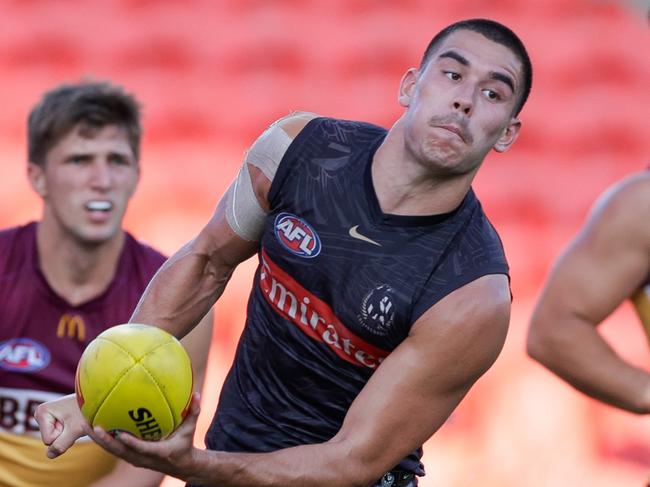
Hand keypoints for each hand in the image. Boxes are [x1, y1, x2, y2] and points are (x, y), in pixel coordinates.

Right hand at [34, 393, 88, 458]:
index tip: (72, 422)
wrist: (97, 401)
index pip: (48, 440)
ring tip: (76, 421)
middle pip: (50, 440)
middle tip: (76, 422)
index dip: (63, 435)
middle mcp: (40, 413)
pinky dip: (70, 431)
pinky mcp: (53, 419)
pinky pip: (59, 435)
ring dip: (68, 434)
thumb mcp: (75, 430)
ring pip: (55, 439)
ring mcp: (47, 416)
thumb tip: (49, 455)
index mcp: (41, 412)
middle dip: (65, 435)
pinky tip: (75, 422)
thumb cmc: (87, 411)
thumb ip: (61, 445)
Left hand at [83, 392, 201, 479]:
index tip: (119, 434)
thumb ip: (194, 411)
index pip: (141, 448)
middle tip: (93, 427)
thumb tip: (198, 393)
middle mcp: (143, 458)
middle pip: (120, 451)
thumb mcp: (191, 429)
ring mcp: (135, 459)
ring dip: (99, 440)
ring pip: (113, 451)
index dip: (130, 442)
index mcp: (158, 452)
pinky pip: (114, 449)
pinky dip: (104, 440)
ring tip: (86, 426)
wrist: (181, 465)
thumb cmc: (185, 444)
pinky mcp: (131, 457)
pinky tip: (94, 427)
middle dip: (105, 440)